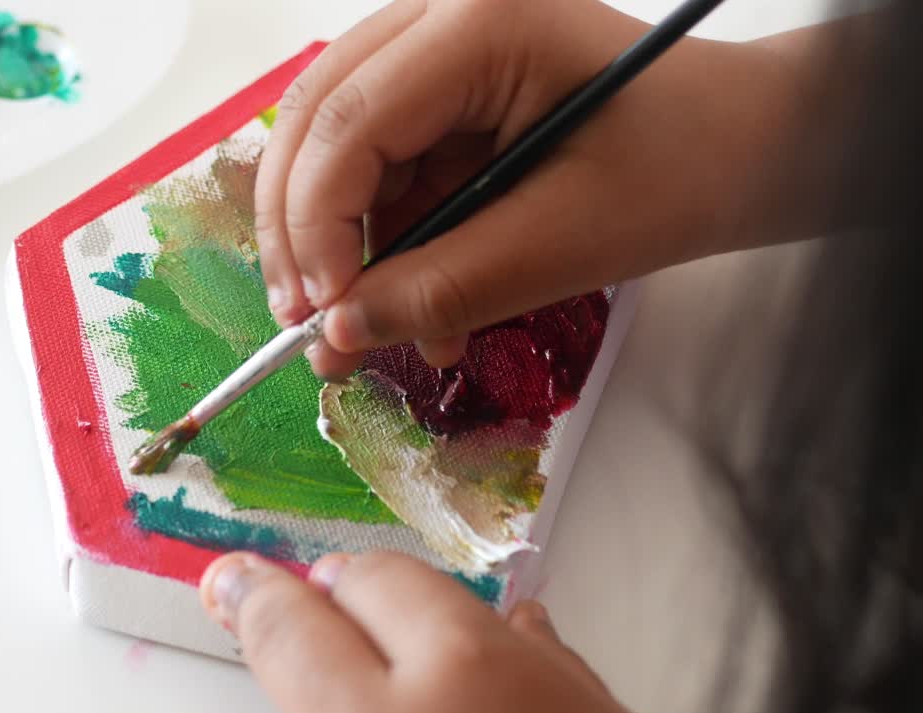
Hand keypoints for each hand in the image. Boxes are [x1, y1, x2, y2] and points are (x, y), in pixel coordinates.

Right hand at [199, 551, 634, 712]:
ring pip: (450, 598)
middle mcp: (459, 682)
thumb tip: (296, 663)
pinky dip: (489, 642)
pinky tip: (479, 665)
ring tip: (388, 646)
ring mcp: (540, 678)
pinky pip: (525, 635)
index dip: (250, 597)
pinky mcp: (598, 693)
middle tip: (305, 610)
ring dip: (409, 611)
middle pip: (371, 582)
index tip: (233, 583)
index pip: (288, 627)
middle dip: (332, 591)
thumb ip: (320, 704)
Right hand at [255, 0, 809, 377]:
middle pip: (318, 123)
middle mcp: (442, 17)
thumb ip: (442, 288)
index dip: (315, 226)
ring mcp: (439, 51)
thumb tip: (339, 332)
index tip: (321, 316)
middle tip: (311, 327)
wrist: (749, 148)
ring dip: (348, 252)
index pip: (347, 120)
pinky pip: (384, 172)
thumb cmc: (687, 168)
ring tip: (374, 338)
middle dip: (304, 234)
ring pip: (339, 153)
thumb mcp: (563, 242)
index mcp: (481, 21)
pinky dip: (389, 246)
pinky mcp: (445, 95)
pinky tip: (418, 307)